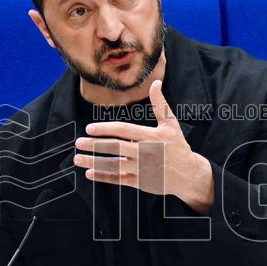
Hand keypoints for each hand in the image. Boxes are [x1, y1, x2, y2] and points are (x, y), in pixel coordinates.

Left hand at [74, 79, 214, 213]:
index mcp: (152, 137)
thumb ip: (160, 104)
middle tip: (78, 143)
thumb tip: (155, 82)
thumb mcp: (171, 124)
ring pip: (114, 165)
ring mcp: (142, 169)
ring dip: (94, 162)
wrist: (189, 175)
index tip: (89, 128)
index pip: (124, 131)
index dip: (105, 129)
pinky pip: (118, 179)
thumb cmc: (178, 146)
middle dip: (95, 145)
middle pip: (116, 148)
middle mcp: (145, 153)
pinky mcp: (140, 183)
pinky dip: (103, 176)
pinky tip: (89, 172)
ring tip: (77, 158)